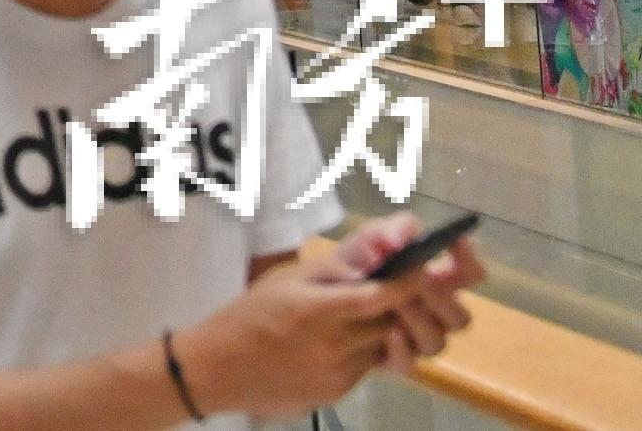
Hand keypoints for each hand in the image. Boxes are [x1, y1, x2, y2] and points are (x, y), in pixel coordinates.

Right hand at [181, 243, 420, 414]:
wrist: (220, 368)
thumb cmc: (251, 314)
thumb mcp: (286, 279)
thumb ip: (335, 265)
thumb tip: (379, 249)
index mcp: (317, 309)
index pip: (379, 297)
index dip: (407, 284)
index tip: (420, 269)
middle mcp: (333, 344)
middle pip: (391, 323)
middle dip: (398, 306)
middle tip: (390, 290)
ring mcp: (339, 372)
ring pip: (384, 346)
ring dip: (382, 330)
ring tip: (354, 317)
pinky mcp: (340, 392)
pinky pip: (368, 367)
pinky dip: (364, 351)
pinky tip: (339, 342)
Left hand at [343, 210, 483, 366]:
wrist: (306, 306)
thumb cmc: (342, 270)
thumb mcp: (359, 243)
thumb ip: (384, 232)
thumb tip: (402, 240)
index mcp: (431, 280)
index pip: (468, 275)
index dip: (469, 261)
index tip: (456, 243)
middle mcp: (430, 313)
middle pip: (461, 317)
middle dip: (441, 298)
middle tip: (418, 281)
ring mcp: (414, 340)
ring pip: (438, 342)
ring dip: (419, 321)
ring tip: (394, 303)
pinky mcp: (392, 361)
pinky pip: (408, 364)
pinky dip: (401, 349)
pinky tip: (388, 333)